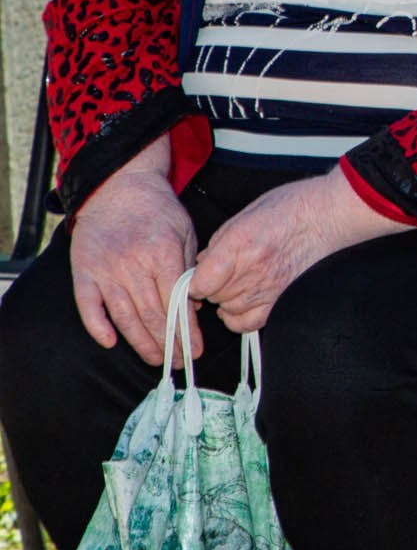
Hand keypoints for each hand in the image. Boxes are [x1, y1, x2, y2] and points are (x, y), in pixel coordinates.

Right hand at [68, 139, 198, 364]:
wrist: (119, 188)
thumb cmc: (158, 211)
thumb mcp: (186, 232)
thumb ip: (191, 267)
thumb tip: (198, 305)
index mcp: (162, 254)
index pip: (177, 302)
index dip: (187, 330)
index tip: (196, 349)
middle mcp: (132, 265)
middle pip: (152, 314)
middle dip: (169, 343)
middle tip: (179, 361)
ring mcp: (105, 270)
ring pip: (124, 316)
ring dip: (141, 342)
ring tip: (156, 359)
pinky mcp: (84, 271)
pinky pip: (88, 305)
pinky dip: (98, 326)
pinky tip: (111, 342)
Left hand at [189, 171, 410, 332]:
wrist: (328, 215)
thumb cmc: (290, 208)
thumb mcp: (244, 215)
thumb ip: (218, 244)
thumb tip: (202, 266)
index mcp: (239, 247)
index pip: (198, 283)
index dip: (194, 279)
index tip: (199, 273)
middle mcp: (252, 272)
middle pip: (212, 297)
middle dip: (212, 286)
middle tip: (224, 271)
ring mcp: (268, 289)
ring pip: (227, 310)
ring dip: (227, 299)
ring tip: (238, 281)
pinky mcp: (281, 300)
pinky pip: (248, 323)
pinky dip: (239, 317)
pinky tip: (242, 302)